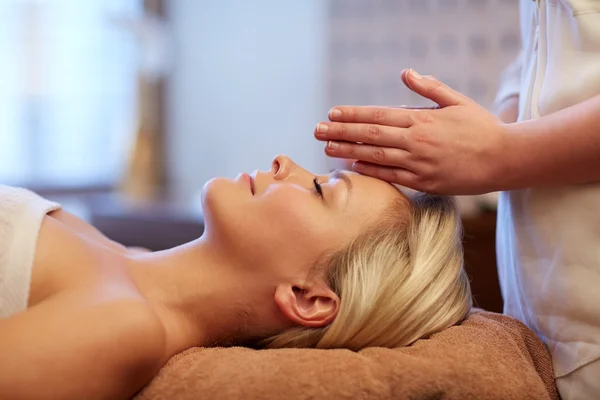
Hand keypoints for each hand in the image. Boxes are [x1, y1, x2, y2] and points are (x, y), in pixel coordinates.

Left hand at [314, 69, 508, 194]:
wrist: (504, 159)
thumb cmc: (481, 127)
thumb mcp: (457, 101)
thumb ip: (429, 88)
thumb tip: (405, 72)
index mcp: (422, 120)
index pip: (379, 115)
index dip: (353, 115)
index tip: (332, 113)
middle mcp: (416, 141)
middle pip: (371, 135)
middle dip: (341, 132)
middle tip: (317, 130)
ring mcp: (419, 164)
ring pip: (376, 156)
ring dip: (349, 151)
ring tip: (327, 148)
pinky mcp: (425, 182)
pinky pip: (392, 177)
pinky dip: (371, 171)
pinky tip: (353, 166)